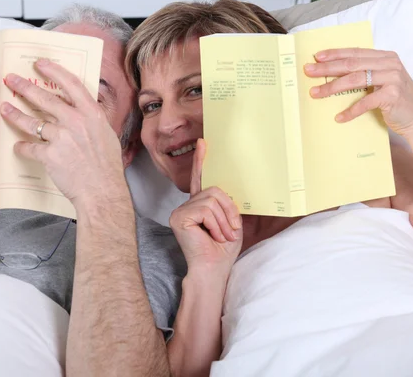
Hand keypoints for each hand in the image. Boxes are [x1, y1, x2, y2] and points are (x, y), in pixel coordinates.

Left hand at [0, 59, 128, 208]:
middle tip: (10, 79)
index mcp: (91, 114)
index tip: (40, 64)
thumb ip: (90, 119)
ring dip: (15, 114)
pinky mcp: (50, 155)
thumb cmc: (107, 165)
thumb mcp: (106, 134)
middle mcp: (75, 122)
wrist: (102, 190)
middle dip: (24, 87)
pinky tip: (18, 146)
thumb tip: (77, 110)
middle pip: (45, 99)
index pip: (71, 84)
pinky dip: (22, 147)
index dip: (54, 71)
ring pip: (32, 122)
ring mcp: (61, 138)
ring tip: (4, 108)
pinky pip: (30, 147)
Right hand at [169, 139, 242, 270]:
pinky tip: (212, 236)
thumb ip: (229, 204)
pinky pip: (206, 209)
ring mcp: (180, 210)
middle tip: (230, 231)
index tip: (204, 143)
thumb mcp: (232, 222)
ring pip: (212, 200)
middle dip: (229, 210)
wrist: (213, 269)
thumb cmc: (222, 250)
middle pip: (214, 189)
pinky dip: (215, 223)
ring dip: (224, 220)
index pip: (200, 179)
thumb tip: (233, 189)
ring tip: (221, 236)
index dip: (201, 161)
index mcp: (198, 205)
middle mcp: (186, 205)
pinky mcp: (179, 217)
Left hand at [305, 48, 412, 136]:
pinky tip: (339, 117)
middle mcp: (389, 64)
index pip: (355, 52)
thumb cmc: (393, 99)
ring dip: (332, 87)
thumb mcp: (380, 81)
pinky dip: (351, 111)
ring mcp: (392, 79)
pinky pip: (366, 102)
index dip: (335, 54)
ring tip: (315, 93)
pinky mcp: (392, 96)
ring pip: (355, 80)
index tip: (316, 57)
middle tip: (308, 71)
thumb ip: (363, 73)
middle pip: (351, 64)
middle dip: (327, 68)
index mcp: (385, 57)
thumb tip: (331, 73)